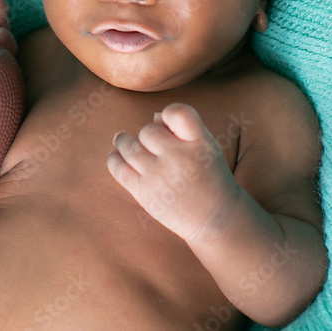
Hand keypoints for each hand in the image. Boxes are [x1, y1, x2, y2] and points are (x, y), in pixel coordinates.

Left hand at [107, 103, 240, 244]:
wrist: (217, 219)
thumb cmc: (210, 178)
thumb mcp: (207, 148)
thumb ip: (183, 129)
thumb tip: (153, 117)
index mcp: (200, 143)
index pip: (178, 113)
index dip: (168, 113)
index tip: (165, 122)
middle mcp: (179, 157)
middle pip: (148, 130)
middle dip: (148, 134)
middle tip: (149, 141)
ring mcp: (160, 175)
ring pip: (130, 146)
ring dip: (123, 141)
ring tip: (121, 140)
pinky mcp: (145, 193)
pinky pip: (119, 169)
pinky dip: (114, 159)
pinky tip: (115, 155)